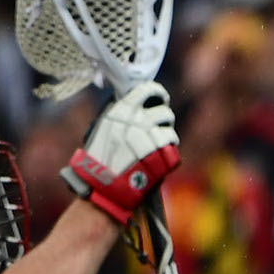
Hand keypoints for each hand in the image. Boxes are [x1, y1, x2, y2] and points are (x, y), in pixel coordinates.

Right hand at [64, 83, 179, 223]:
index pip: (146, 90)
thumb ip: (121, 114)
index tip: (161, 97)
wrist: (103, 182)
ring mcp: (149, 136)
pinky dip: (170, 151)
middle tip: (159, 126)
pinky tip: (160, 157)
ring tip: (157, 145)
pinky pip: (173, 145)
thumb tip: (138, 102)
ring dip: (168, 136)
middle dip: (165, 119)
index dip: (158, 93)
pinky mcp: (160, 153)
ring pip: (170, 129)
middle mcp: (136, 120)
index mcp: (120, 110)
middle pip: (164, 111)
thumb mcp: (104, 126)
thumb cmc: (100, 156)